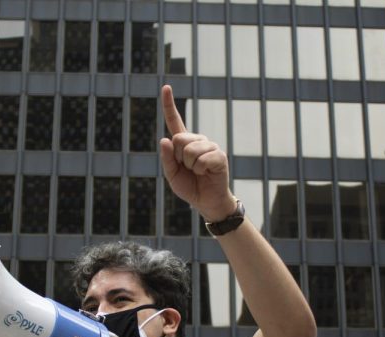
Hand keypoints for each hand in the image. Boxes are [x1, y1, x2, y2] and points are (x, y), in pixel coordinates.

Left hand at [158, 84, 236, 222]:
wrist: (207, 201)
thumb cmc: (190, 187)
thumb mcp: (172, 175)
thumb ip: (167, 159)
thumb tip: (165, 139)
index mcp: (183, 143)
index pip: (174, 121)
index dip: (169, 104)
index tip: (166, 87)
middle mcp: (197, 140)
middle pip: (178, 139)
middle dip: (178, 158)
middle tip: (187, 169)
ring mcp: (210, 146)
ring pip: (189, 150)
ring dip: (190, 166)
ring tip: (198, 172)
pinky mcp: (219, 156)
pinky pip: (202, 160)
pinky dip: (200, 170)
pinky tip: (207, 173)